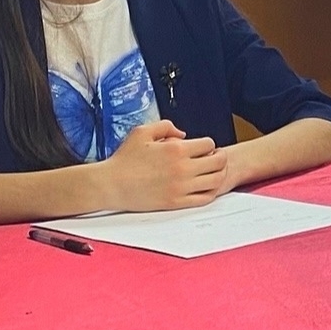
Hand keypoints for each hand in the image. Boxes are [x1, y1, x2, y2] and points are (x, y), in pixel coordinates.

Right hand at [100, 119, 231, 210]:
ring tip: (212, 172)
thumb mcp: (142, 132)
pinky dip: (211, 192)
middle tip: (215, 158)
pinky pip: (204, 198)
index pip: (209, 144)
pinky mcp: (176, 203)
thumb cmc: (124, 159)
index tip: (203, 148)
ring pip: (216, 181)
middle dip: (219, 157)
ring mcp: (181, 187)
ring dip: (219, 174)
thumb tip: (184, 134)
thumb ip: (166, 126)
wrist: (110, 184)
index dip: (208, 144)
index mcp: (176, 150)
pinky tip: (205, 187)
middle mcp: (182, 169)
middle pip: (218, 162)